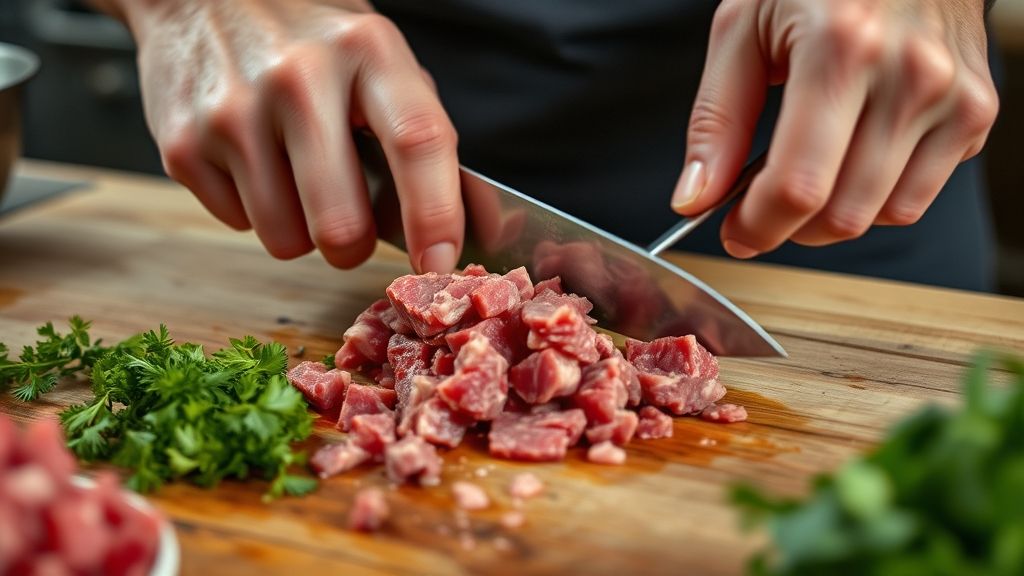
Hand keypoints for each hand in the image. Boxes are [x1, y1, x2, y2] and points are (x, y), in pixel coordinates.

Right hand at [111, 0, 463, 271]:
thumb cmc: (313, 41)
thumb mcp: (382, 64)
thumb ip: (428, 138)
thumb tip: (485, 222)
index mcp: (367, 52)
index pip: (416, 142)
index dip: (435, 215)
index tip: (439, 262)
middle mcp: (298, 78)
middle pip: (341, 224)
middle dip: (354, 248)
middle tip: (350, 228)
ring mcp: (233, 112)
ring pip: (287, 240)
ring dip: (300, 231)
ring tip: (295, 177)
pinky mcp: (184, 144)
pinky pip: (239, 225)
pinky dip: (254, 211)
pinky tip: (253, 161)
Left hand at [671, 0, 997, 257]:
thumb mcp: (742, 29)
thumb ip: (716, 120)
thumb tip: (696, 197)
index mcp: (841, 47)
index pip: (799, 184)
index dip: (757, 226)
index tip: (734, 232)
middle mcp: (908, 74)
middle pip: (842, 213)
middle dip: (789, 227)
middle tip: (761, 205)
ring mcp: (952, 96)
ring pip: (883, 215)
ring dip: (831, 216)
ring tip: (807, 172)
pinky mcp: (974, 113)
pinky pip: (917, 196)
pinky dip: (875, 195)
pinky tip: (852, 154)